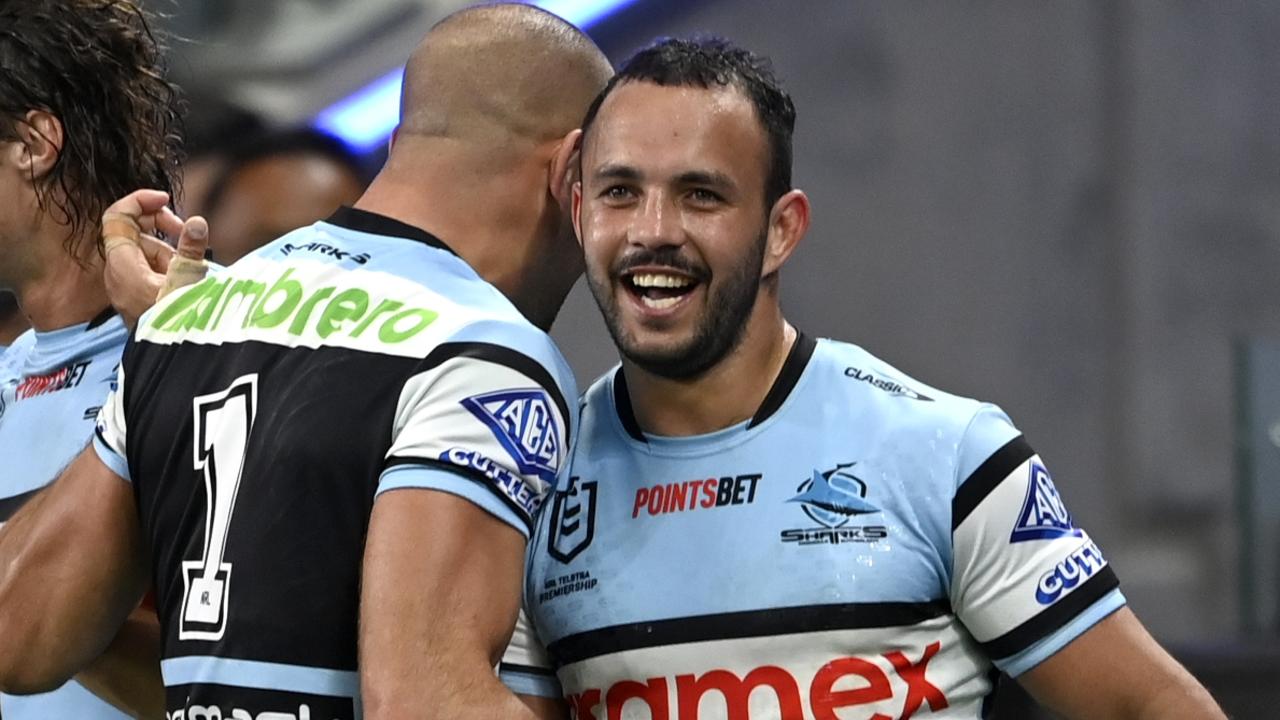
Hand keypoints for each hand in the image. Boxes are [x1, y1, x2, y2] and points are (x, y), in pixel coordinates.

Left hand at [101, 189, 209, 329]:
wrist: (170, 362)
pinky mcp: (138, 297)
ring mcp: (127, 286)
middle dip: (162, 228)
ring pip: (146, 253)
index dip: (140, 201)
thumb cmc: (176, 323)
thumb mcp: (188, 282)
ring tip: (192, 268)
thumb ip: (191, 250)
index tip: (166, 201)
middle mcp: (118, 273)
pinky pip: (150, 270)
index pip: (117, 217)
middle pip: (134, 233)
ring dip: (170, 251)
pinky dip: (168, 266)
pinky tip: (186, 279)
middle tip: (186, 233)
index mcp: (122, 264)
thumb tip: (196, 222)